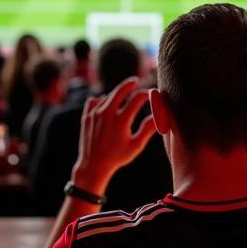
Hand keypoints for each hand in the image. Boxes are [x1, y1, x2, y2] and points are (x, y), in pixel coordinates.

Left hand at [72, 78, 156, 195]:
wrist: (93, 165)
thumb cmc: (117, 157)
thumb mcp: (136, 145)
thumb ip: (148, 129)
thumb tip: (160, 116)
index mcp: (121, 120)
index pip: (137, 98)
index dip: (146, 94)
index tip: (150, 94)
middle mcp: (107, 114)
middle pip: (120, 90)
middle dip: (130, 84)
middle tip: (135, 81)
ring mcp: (95, 114)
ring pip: (108, 96)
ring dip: (116, 93)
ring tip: (123, 92)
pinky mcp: (86, 116)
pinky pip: (94, 101)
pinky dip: (100, 99)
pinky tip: (104, 100)